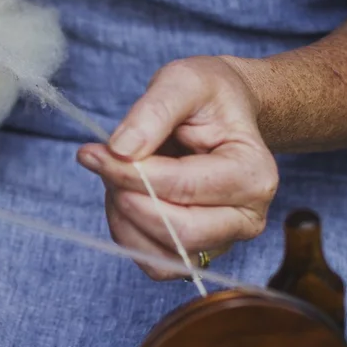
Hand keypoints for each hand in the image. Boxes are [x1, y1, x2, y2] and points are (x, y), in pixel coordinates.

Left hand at [76, 56, 278, 278]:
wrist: (219, 113)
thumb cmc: (208, 97)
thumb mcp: (184, 81)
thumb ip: (155, 110)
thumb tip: (121, 150)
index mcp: (254, 172)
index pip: (185, 187)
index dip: (131, 174)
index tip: (93, 152)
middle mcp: (247, 217)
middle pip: (180, 233)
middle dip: (129, 201)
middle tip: (102, 165)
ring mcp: (224, 240)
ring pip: (164, 257)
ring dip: (125, 220)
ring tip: (116, 178)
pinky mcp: (199, 253)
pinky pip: (156, 264)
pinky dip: (129, 236)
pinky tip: (124, 199)